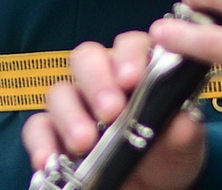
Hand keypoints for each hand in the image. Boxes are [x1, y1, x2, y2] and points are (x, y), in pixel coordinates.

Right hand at [24, 33, 204, 189]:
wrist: (156, 186)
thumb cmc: (169, 150)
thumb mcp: (183, 141)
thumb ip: (183, 127)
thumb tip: (181, 119)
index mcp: (137, 67)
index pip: (128, 45)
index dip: (128, 57)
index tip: (131, 80)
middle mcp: (102, 79)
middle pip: (86, 58)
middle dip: (96, 82)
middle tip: (110, 111)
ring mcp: (76, 105)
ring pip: (59, 92)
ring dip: (70, 115)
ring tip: (85, 142)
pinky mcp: (56, 134)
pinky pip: (38, 128)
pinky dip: (41, 143)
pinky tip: (49, 160)